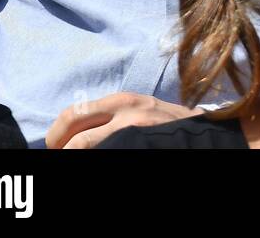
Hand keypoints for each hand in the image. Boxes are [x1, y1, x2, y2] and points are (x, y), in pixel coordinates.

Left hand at [45, 92, 202, 148]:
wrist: (203, 134)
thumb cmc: (170, 126)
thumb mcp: (142, 111)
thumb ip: (113, 116)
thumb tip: (76, 133)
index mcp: (122, 100)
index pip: (74, 112)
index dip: (58, 134)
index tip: (58, 146)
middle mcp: (124, 110)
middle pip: (71, 122)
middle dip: (57, 144)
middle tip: (58, 154)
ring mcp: (131, 129)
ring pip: (83, 144)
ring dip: (71, 153)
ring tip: (75, 159)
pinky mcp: (136, 143)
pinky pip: (105, 152)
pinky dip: (92, 157)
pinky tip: (97, 159)